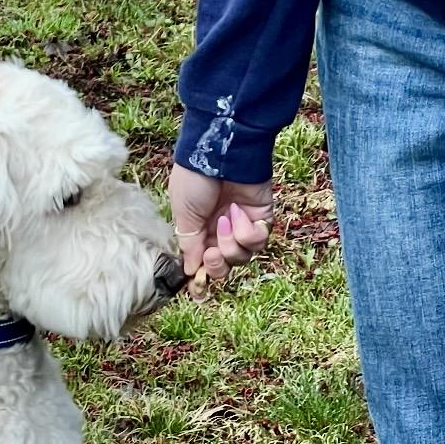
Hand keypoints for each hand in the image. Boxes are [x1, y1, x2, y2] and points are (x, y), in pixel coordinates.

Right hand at [168, 165, 273, 291]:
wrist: (220, 152)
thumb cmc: (195, 178)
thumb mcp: (183, 215)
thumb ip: (189, 245)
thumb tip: (190, 269)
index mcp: (198, 230)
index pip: (203, 262)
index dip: (203, 277)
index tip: (198, 291)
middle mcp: (220, 230)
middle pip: (225, 266)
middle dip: (218, 265)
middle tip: (213, 252)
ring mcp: (242, 223)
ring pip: (242, 257)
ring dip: (232, 244)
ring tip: (226, 219)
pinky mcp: (261, 216)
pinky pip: (257, 239)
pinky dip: (247, 230)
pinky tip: (238, 211)